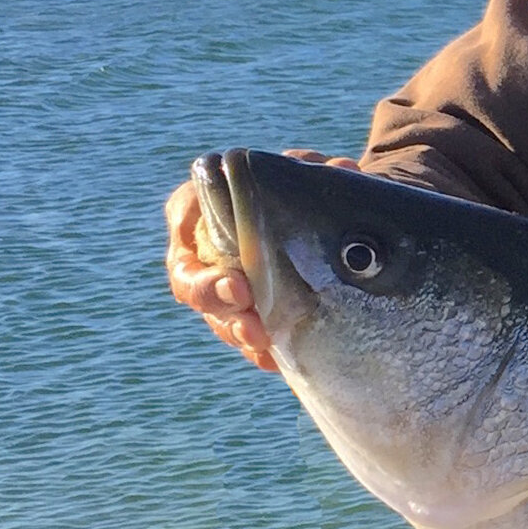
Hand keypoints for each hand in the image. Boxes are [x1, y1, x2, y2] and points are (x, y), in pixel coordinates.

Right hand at [165, 148, 356, 370]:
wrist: (335, 233)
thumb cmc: (305, 194)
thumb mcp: (308, 173)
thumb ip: (314, 169)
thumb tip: (342, 170)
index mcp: (208, 206)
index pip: (185, 215)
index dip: (195, 235)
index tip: (233, 273)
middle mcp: (207, 253)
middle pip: (193, 281)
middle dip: (215, 297)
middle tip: (244, 302)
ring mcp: (226, 292)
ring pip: (220, 317)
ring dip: (239, 330)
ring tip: (261, 337)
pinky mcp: (252, 320)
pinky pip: (250, 342)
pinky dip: (264, 351)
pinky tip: (276, 359)